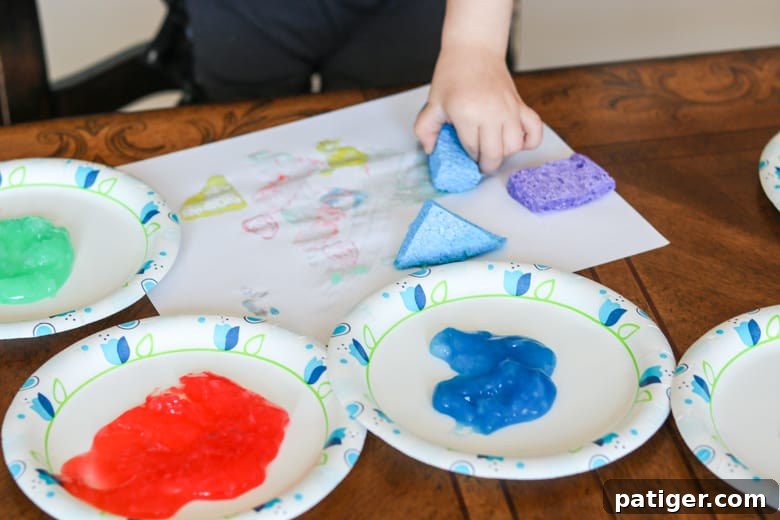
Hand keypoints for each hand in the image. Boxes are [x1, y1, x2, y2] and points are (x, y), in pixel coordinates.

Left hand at [414, 45, 542, 172]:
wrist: (474, 49)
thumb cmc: (453, 75)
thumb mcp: (433, 103)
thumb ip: (425, 130)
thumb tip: (431, 150)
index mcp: (467, 114)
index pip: (472, 150)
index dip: (468, 156)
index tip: (464, 154)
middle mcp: (491, 113)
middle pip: (495, 154)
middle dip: (486, 163)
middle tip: (479, 161)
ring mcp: (509, 110)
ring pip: (514, 146)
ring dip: (504, 153)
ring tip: (494, 148)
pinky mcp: (521, 105)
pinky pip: (535, 131)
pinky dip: (530, 141)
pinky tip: (517, 141)